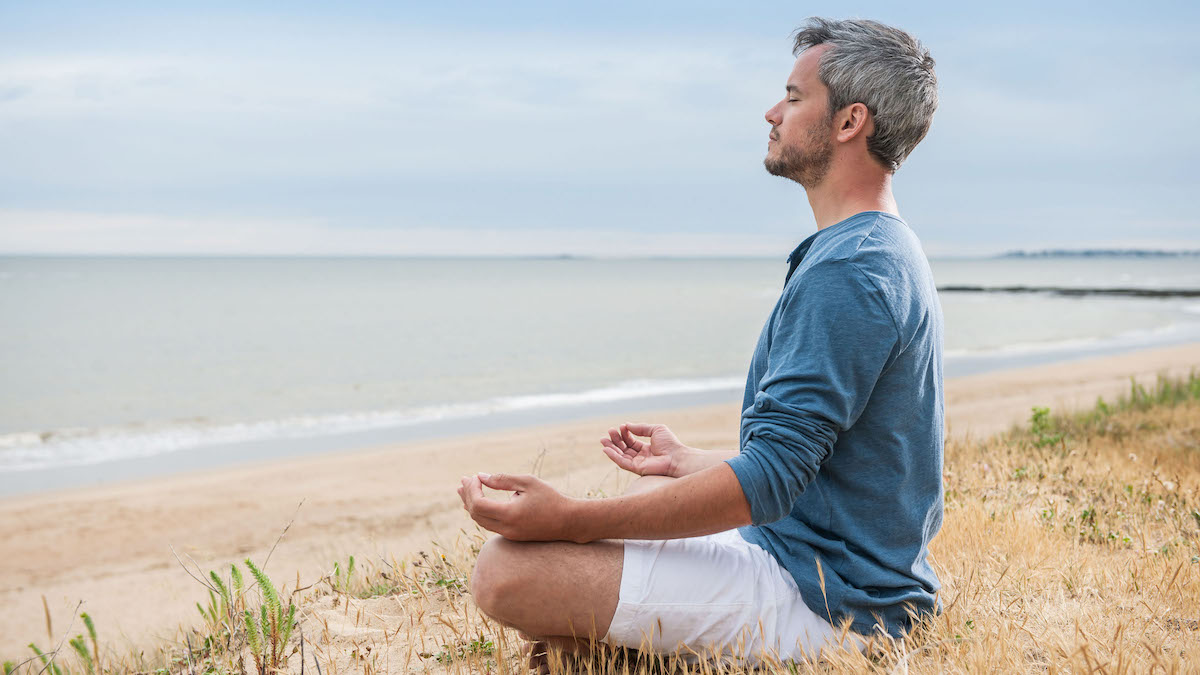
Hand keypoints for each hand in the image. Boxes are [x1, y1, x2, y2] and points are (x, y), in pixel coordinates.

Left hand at [457, 473, 578, 541]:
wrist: (569, 522)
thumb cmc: (551, 498)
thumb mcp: (528, 483)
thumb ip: (503, 480)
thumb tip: (481, 476)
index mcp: (510, 515)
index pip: (478, 505)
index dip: (472, 490)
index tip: (474, 477)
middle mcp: (506, 529)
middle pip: (476, 514)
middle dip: (467, 496)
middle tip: (463, 481)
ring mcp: (509, 535)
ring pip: (481, 521)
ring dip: (471, 505)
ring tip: (465, 490)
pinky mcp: (513, 536)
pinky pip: (490, 525)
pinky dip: (481, 512)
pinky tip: (479, 503)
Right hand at [599, 422, 689, 477]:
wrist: (677, 457)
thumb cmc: (670, 444)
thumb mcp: (656, 430)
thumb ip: (641, 428)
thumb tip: (627, 425)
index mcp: (647, 449)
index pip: (631, 441)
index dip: (625, 434)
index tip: (622, 426)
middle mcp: (641, 457)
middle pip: (624, 448)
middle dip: (616, 440)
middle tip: (609, 431)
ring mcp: (638, 464)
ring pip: (621, 455)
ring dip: (611, 447)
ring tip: (603, 439)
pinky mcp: (636, 469)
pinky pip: (622, 463)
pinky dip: (613, 456)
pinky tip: (606, 449)